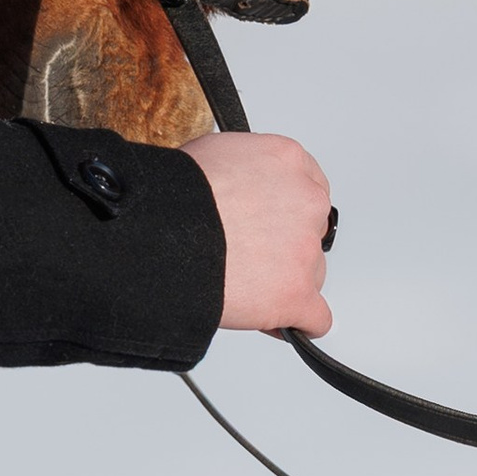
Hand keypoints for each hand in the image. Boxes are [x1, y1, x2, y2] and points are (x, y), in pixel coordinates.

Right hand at [179, 130, 333, 335]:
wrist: (161, 232)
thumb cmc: (175, 194)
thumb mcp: (214, 154)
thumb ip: (245, 171)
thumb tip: (239, 187)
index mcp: (286, 161)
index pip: (308, 186)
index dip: (285, 210)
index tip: (270, 221)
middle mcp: (305, 201)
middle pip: (312, 231)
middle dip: (285, 245)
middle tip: (248, 253)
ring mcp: (304, 250)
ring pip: (313, 273)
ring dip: (287, 281)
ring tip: (245, 285)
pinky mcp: (297, 294)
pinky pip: (315, 318)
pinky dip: (298, 322)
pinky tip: (277, 319)